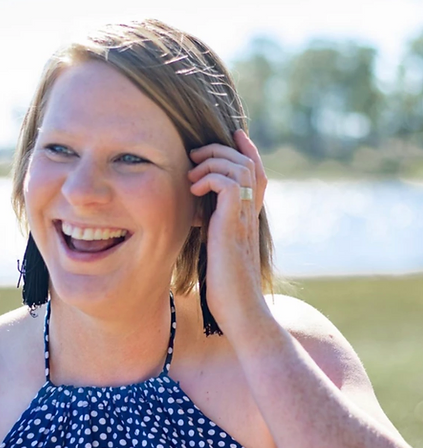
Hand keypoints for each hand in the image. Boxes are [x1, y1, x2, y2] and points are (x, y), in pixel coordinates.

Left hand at [187, 130, 269, 337]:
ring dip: (212, 160)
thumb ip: (214, 232)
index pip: (256, 174)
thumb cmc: (225, 290)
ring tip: (192, 173)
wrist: (239, 312)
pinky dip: (209, 177)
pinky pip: (229, 183)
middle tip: (197, 153)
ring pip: (239, 167)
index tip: (234, 135)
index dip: (247, 151)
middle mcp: (250, 214)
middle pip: (247, 164)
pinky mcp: (233, 224)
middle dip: (222, 149)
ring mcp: (244, 218)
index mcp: (247, 219)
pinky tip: (193, 189)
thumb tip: (196, 219)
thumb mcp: (218, 253)